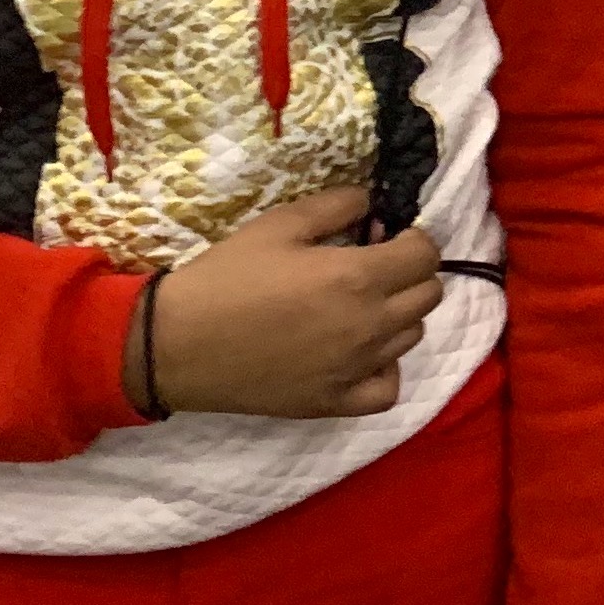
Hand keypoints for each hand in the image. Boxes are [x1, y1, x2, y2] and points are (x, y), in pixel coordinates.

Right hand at [127, 186, 440, 420]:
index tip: (383, 237)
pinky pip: (387, 388)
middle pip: (428, 296)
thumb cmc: (225, 278)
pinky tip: (359, 354)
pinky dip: (384, 369)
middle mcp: (368, 325)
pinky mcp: (333, 402)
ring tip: (357, 306)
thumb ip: (336, 206)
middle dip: (409, 274)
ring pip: (411, 337)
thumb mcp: (278, 225)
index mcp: (358, 277)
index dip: (412, 239)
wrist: (176, 345)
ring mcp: (354, 368)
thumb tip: (372, 203)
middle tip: (371, 267)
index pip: (426, 255)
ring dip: (397, 315)